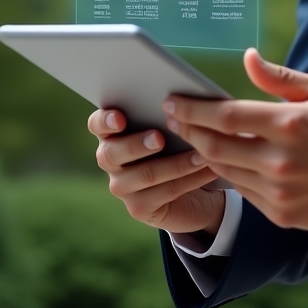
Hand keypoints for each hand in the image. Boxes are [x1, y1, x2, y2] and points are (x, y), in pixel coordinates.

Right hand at [88, 108, 225, 235]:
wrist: (194, 185)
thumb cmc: (179, 142)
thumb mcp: (173, 125)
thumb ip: (168, 113)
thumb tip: (182, 98)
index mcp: (113, 132)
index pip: (97, 124)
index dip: (105, 121)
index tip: (120, 118)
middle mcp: (111, 159)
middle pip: (111, 153)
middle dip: (136, 145)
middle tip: (160, 138)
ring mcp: (122, 186)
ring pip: (144, 175)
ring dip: (176, 163)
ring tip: (201, 154)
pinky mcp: (139, 208)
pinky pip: (165, 192)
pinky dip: (190, 179)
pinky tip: (209, 168)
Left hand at [164, 49, 307, 231]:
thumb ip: (280, 77)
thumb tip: (247, 58)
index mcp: (289, 122)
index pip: (224, 116)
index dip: (192, 109)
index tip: (174, 101)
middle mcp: (279, 159)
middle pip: (214, 146)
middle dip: (188, 131)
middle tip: (174, 119)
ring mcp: (279, 191)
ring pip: (225, 172)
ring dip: (205, 155)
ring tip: (196, 139)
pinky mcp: (282, 214)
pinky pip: (244, 193)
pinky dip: (232, 176)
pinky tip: (228, 162)